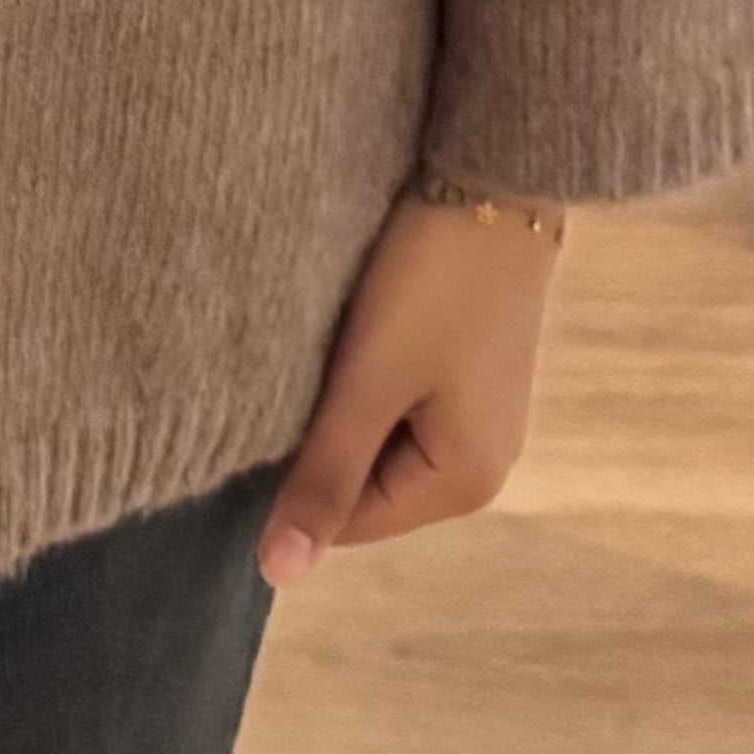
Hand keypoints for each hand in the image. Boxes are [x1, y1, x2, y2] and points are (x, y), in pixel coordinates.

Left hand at [253, 187, 564, 587]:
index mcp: (464, 484)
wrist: (494, 178)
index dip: (295, 478)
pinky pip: (402, 397)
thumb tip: (278, 576)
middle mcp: (482, 463)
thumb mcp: (369, 379)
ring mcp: (481, 414)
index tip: (260, 415)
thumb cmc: (433, 281)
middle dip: (324, 436)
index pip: (349, 522)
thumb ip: (324, 476)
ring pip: (379, 434)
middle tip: (296, 369)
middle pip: (367, 481)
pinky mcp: (471, 368)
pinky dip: (370, 373)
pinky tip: (355, 327)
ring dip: (345, 400)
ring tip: (326, 344)